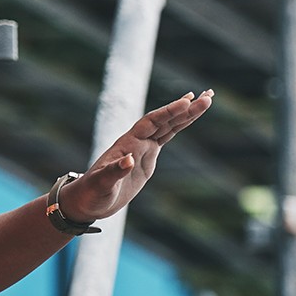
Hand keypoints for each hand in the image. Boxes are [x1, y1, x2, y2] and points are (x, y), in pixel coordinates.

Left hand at [58, 90, 213, 221]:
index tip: (187, 101)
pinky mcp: (146, 158)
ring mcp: (142, 148)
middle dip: (186, 108)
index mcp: (127, 144)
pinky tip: (189, 116)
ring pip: (169, 126)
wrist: (87, 200)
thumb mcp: (102, 184)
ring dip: (187, 114)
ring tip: (206, 100)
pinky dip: (178, 127)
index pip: (152, 122)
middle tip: (208, 95)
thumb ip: (114, 172)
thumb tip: (128, 160)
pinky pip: (166, 138)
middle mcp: (136, 142)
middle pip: (165, 120)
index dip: (169, 112)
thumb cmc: (91, 192)